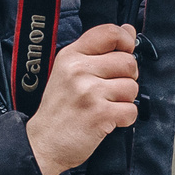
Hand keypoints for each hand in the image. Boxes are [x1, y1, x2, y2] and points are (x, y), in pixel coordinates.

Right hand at [25, 23, 139, 174]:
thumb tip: (128, 30)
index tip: (126, 50)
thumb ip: (97, 50)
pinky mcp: (100, 114)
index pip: (110, 33)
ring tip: (104, 105)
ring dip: (124, 100)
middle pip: (128, 62)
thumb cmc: (58, 109)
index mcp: (70, 55)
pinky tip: (107, 119)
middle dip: (126, 77)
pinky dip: (124, 118)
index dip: (126, 40)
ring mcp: (90, 92)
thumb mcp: (67, 71)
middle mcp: (79, 70)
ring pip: (132, 87)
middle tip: (109, 89)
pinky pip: (131, 110)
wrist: (43, 143)